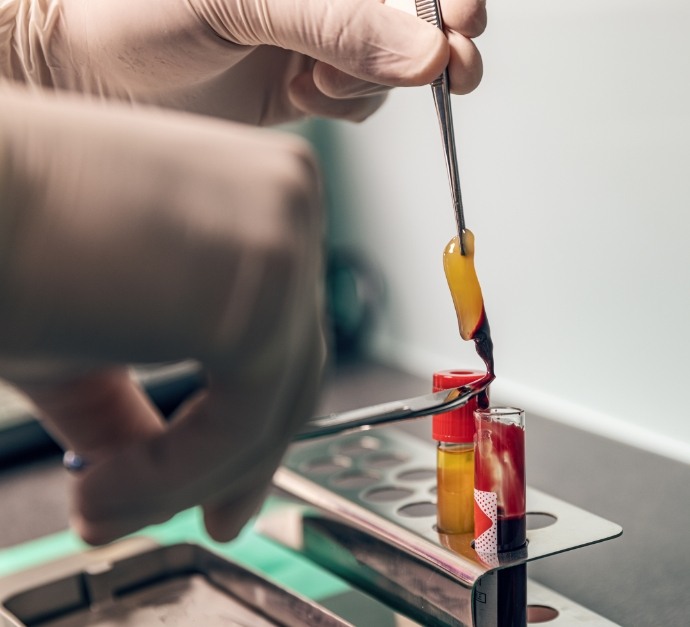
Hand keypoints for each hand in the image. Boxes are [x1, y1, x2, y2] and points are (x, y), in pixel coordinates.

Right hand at [0, 82, 324, 543]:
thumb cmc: (8, 244)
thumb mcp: (101, 334)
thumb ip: (145, 404)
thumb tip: (168, 478)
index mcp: (266, 193)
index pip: (287, 330)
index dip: (261, 417)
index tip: (232, 483)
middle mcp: (293, 201)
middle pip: (292, 369)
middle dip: (242, 461)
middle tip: (209, 517)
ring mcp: (286, 240)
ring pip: (271, 407)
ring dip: (191, 480)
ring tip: (106, 507)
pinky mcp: (260, 294)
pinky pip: (243, 424)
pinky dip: (178, 476)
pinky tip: (104, 494)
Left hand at [4, 0, 485, 124]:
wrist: (91, 73)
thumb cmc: (137, 11)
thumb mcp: (243, 2)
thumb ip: (340, 23)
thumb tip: (428, 52)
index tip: (464, 21)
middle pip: (413, 16)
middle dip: (436, 43)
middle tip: (456, 69)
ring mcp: (317, 38)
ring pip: (389, 65)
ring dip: (373, 81)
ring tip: (318, 81)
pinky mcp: (305, 82)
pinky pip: (360, 98)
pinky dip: (350, 105)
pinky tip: (308, 96)